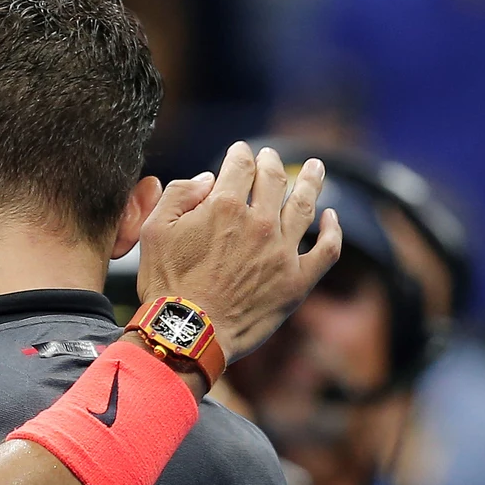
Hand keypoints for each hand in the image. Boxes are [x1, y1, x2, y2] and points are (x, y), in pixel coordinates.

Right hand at [136, 142, 339, 362]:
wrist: (188, 333)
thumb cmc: (166, 284)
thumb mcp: (153, 231)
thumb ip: (178, 195)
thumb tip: (206, 179)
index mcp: (225, 206)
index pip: (240, 165)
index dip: (241, 154)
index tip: (240, 151)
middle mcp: (259, 223)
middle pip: (274, 179)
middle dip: (272, 162)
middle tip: (271, 156)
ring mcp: (282, 252)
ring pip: (305, 205)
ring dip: (311, 182)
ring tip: (315, 167)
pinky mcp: (297, 281)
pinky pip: (326, 249)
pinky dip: (332, 230)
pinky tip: (331, 217)